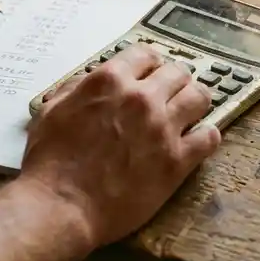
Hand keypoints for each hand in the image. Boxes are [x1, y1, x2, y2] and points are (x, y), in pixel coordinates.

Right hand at [20, 44, 221, 247]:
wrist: (61, 206)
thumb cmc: (50, 162)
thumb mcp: (52, 111)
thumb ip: (77, 89)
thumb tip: (94, 81)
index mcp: (110, 81)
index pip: (145, 54)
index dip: (148, 64)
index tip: (150, 73)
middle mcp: (141, 98)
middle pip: (177, 72)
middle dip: (173, 81)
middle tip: (169, 94)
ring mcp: (163, 128)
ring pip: (200, 97)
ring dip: (194, 101)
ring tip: (189, 112)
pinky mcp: (177, 161)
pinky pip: (210, 137)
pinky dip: (207, 135)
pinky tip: (200, 139)